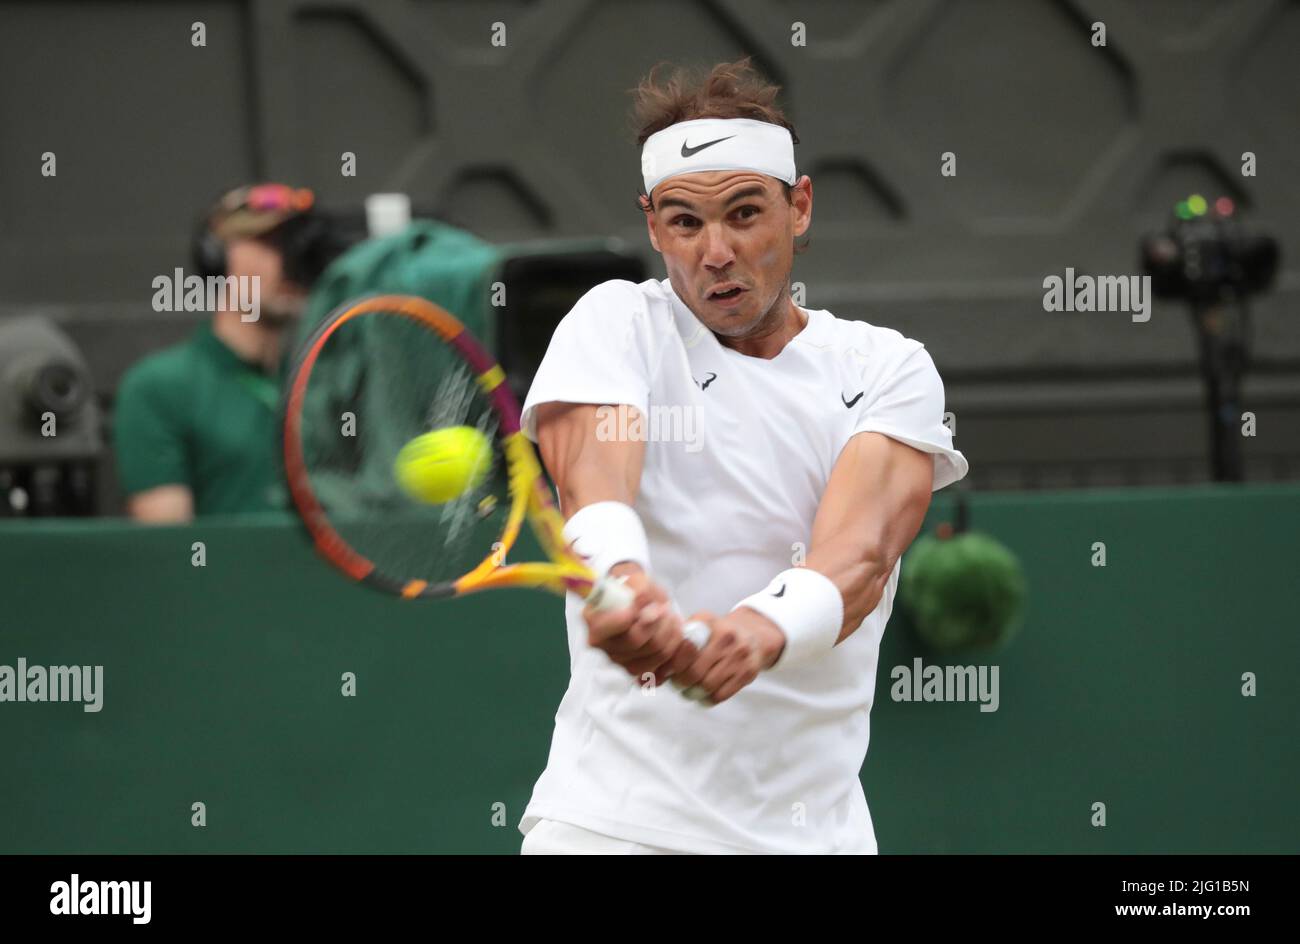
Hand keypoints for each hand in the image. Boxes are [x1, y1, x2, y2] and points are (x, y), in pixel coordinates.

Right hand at [582, 565, 689, 683]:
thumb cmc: (634, 591)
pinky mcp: (633, 670)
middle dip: (659, 623)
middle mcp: (602, 645)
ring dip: (670, 635)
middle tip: (666, 609)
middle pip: (636, 641)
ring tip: (672, 619)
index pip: (608, 627)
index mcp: (594, 620)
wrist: (637, 603)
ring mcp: (617, 660)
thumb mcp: (637, 580)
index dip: (631, 616)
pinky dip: (670, 654)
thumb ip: (640, 589)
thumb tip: (643, 600)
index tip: (649, 604)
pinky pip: (657, 670)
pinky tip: (672, 638)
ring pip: (651, 655)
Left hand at [664, 607, 786, 704]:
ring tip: (688, 691)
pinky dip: (707, 699)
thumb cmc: (718, 634)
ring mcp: (739, 656)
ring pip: (707, 685)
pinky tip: (703, 695)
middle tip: (676, 684)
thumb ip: (680, 638)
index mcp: (709, 622)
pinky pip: (721, 694)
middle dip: (681, 682)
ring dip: (692, 693)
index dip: (671, 664)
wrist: (754, 636)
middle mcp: (726, 637)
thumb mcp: (701, 624)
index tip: (666, 671)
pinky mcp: (747, 673)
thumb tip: (656, 665)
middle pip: (694, 671)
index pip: (684, 648)